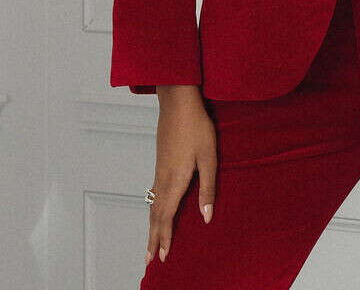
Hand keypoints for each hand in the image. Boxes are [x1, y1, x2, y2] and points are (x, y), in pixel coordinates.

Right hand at [145, 85, 216, 266]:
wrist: (178, 100)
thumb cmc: (197, 127)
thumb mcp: (209, 157)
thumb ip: (208, 188)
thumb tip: (206, 216)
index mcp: (176, 179)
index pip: (167, 215)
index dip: (165, 236)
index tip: (163, 255)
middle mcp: (163, 177)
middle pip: (155, 213)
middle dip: (153, 237)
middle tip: (149, 258)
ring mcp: (159, 169)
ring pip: (152, 204)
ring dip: (151, 225)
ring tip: (150, 241)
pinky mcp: (160, 161)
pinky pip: (153, 192)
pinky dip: (152, 209)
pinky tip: (155, 211)